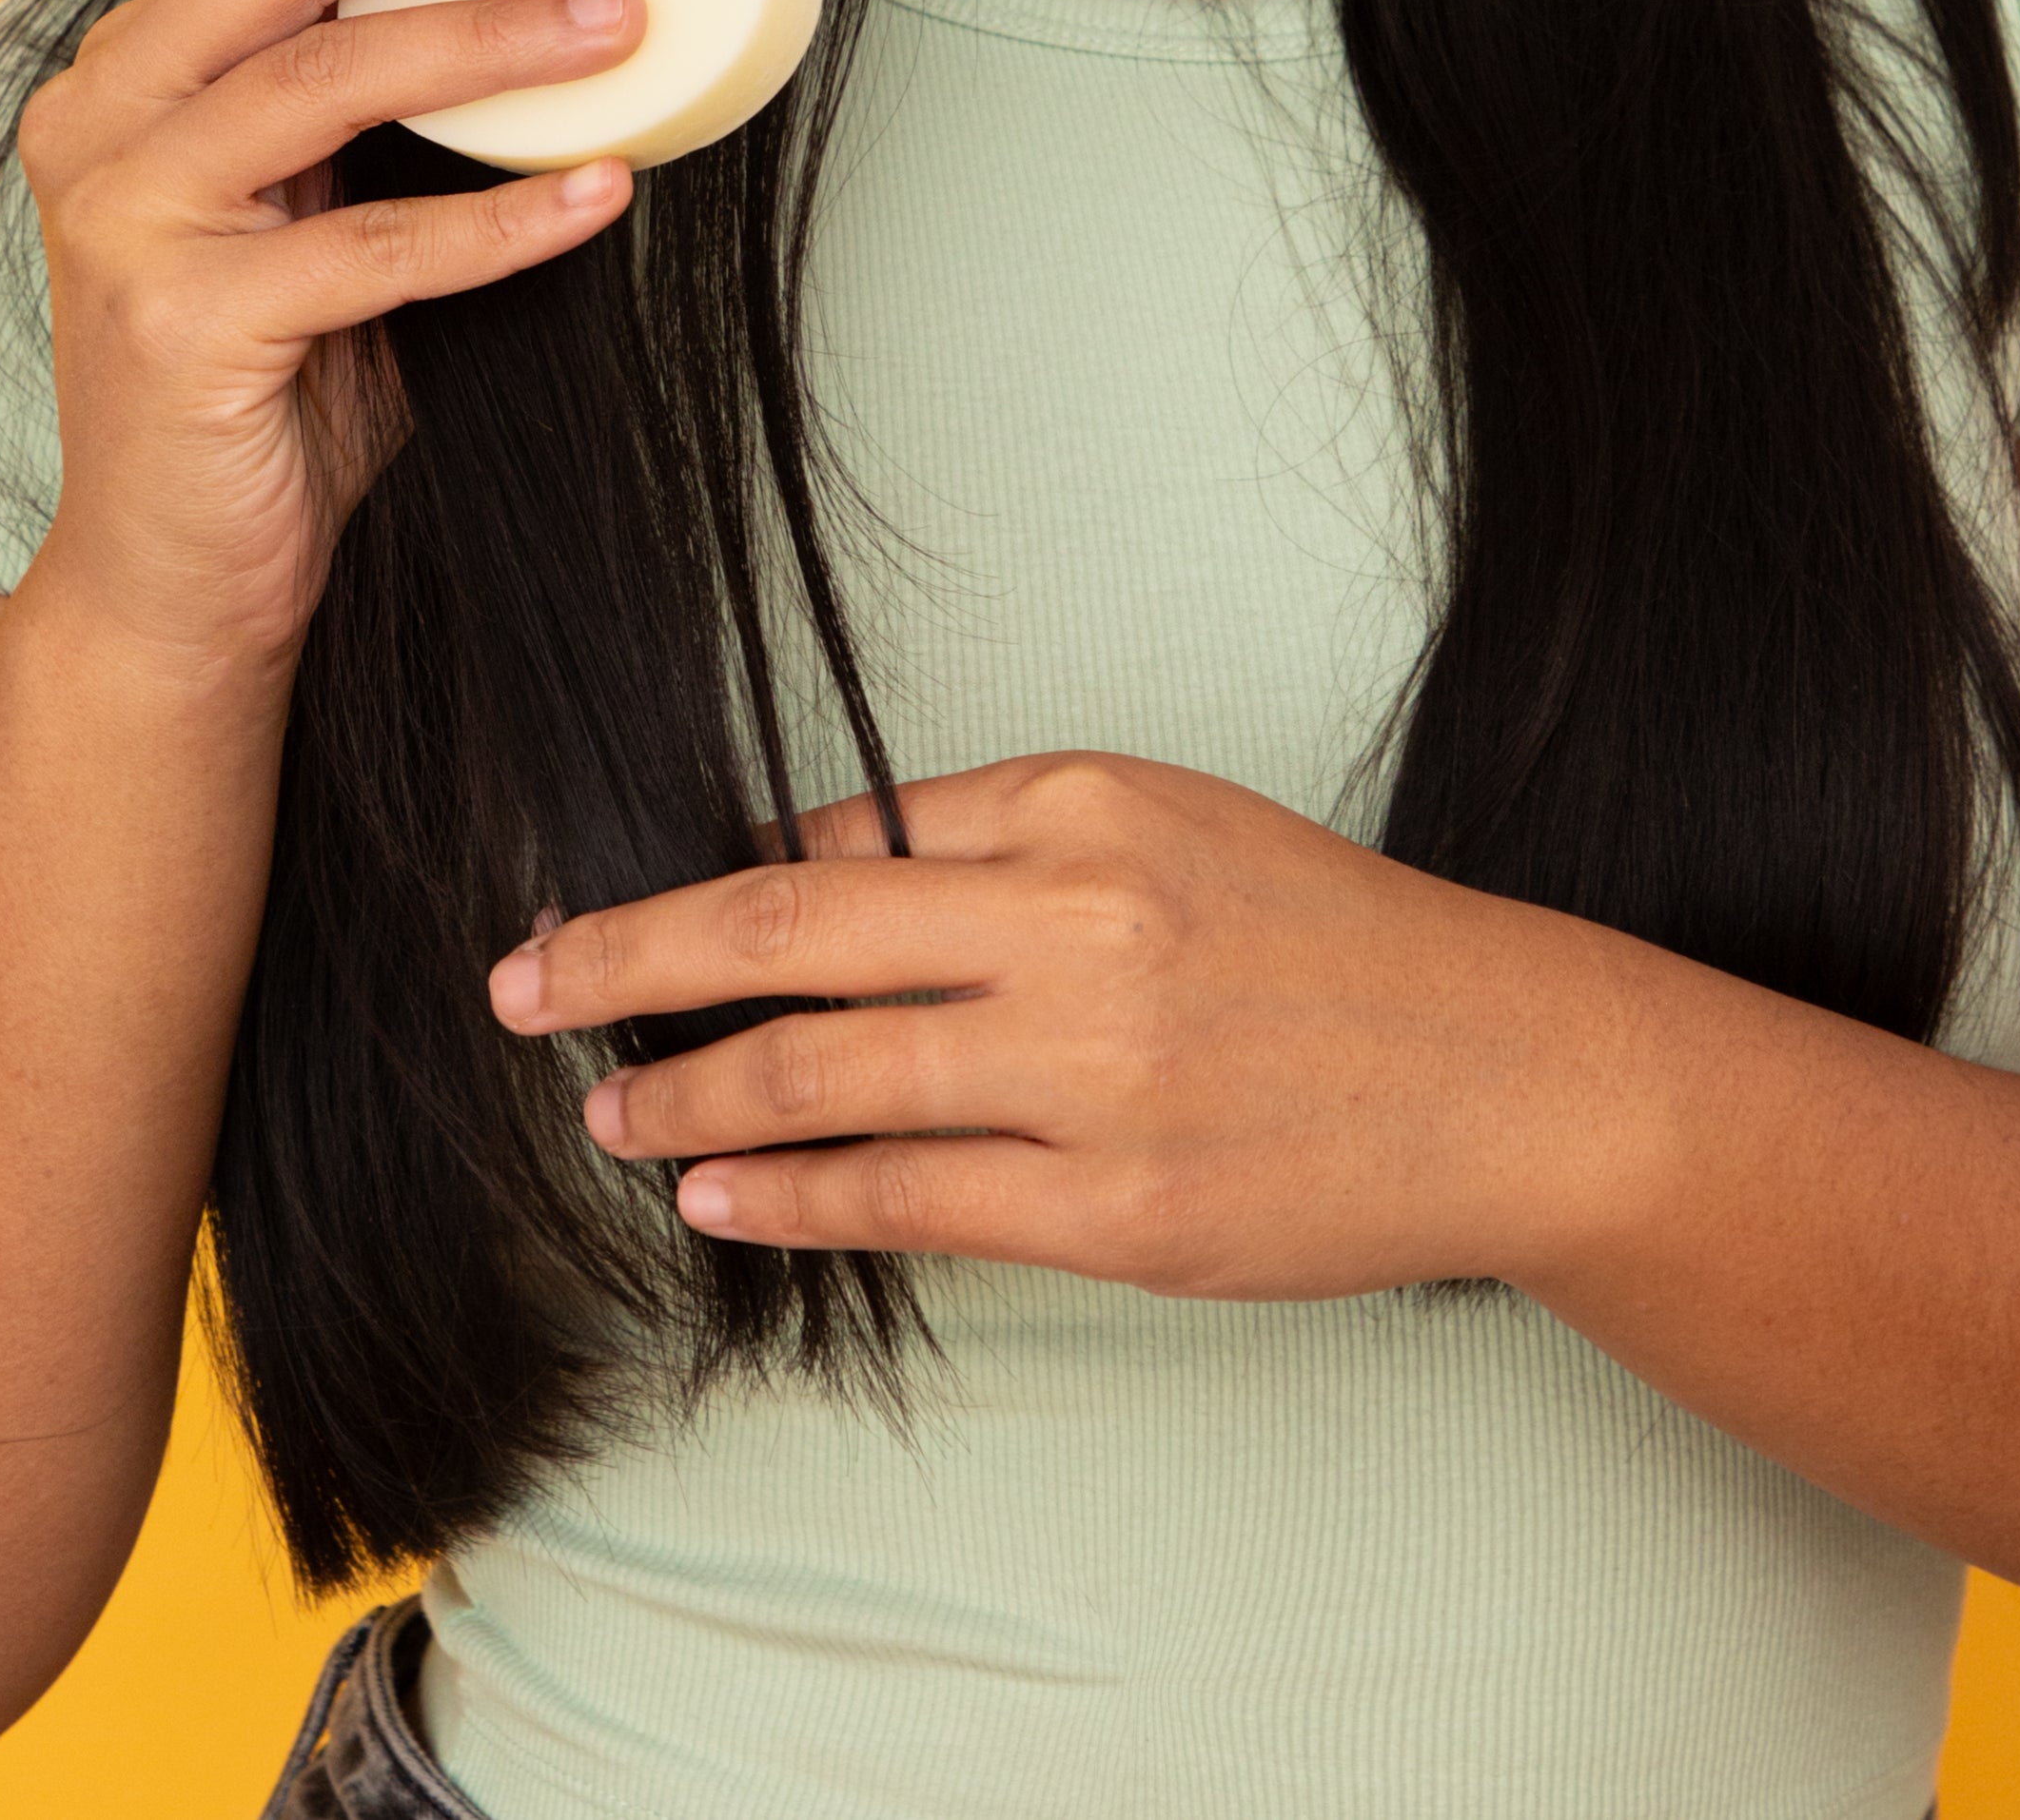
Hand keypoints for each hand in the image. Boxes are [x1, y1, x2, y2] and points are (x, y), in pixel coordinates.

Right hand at [12, 0, 646, 672]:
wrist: (174, 587)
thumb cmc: (272, 396)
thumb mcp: (328, 218)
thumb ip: (397, 121)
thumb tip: (582, 4)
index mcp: (133, 72)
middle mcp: (102, 119)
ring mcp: (126, 219)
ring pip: (325, 85)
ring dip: (493, 45)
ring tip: (622, 22)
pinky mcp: (179, 324)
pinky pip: (372, 250)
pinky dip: (498, 221)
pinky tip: (601, 192)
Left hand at [485, 750, 1633, 1299]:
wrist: (1500, 1071)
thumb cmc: (1321, 940)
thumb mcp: (1159, 822)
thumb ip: (986, 841)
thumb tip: (805, 872)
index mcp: (1073, 809)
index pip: (835, 839)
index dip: (699, 882)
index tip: (608, 908)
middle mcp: (1069, 927)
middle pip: (784, 940)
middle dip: (625, 961)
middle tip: (520, 982)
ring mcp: (1090, 1077)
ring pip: (823, 1081)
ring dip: (685, 1097)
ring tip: (608, 1107)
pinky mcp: (1116, 1210)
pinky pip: (907, 1202)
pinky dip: (789, 1196)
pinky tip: (719, 1193)